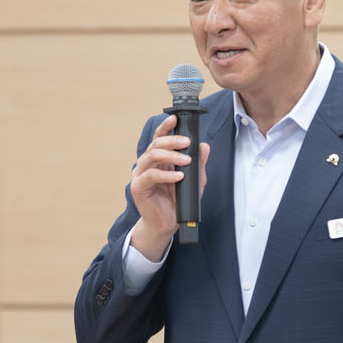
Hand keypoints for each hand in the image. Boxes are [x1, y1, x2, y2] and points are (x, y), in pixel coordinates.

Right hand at [128, 114, 209, 257]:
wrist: (167, 224)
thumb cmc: (177, 201)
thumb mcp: (194, 181)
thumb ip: (199, 164)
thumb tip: (204, 146)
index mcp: (158, 159)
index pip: (160, 138)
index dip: (166, 127)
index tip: (175, 119)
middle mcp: (147, 164)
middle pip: (156, 144)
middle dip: (172, 141)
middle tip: (187, 142)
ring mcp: (140, 175)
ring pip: (152, 156)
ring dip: (170, 156)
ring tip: (186, 160)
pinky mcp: (138, 187)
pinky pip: (151, 176)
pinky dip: (166, 175)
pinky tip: (179, 176)